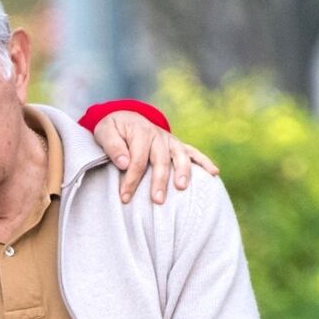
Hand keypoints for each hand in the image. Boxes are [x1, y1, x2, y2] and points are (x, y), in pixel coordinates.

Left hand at [90, 111, 220, 204]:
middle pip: (160, 160)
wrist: (125, 118)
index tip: (124, 198)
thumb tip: (124, 162)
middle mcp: (158, 135)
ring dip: (183, 172)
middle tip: (157, 201)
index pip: (137, 160)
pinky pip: (193, 152)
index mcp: (140, 132)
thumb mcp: (104, 132)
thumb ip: (113, 146)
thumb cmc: (113, 129)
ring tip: (181, 188)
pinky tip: (214, 173)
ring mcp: (170, 141)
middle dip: (159, 181)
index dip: (131, 180)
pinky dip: (205, 162)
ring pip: (180, 156)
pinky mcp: (177, 145)